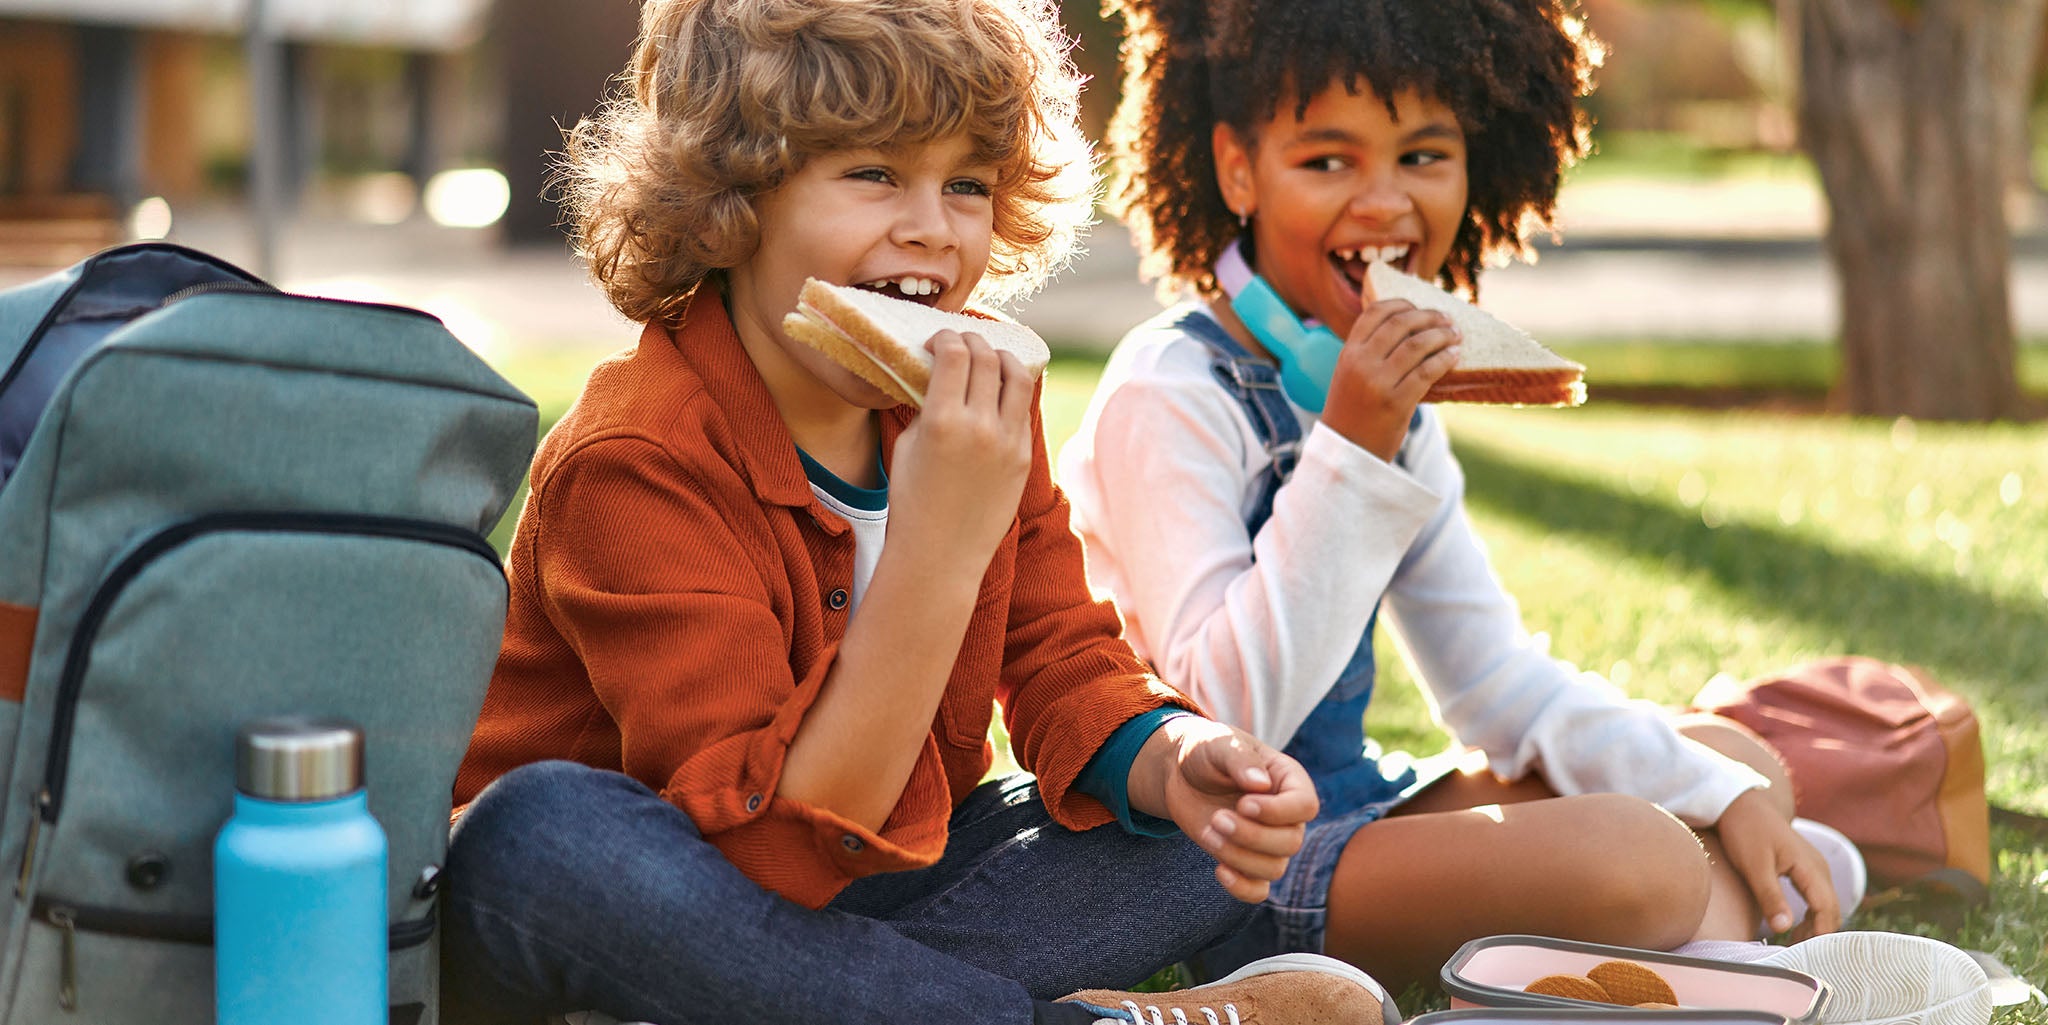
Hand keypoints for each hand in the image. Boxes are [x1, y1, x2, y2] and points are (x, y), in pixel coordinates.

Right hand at [887, 331, 1036, 571]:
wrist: (940, 554)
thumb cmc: (912, 500)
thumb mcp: (907, 445)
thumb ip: (927, 406)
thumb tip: (942, 377)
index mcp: (942, 420)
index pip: (954, 354)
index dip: (944, 337)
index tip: (936, 341)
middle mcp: (980, 426)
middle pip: (986, 357)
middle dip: (971, 340)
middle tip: (961, 342)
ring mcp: (1007, 441)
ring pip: (1016, 376)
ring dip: (1002, 357)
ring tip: (991, 357)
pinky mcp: (1023, 457)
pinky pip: (1022, 409)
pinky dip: (1011, 391)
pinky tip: (1000, 389)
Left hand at [1131, 717, 1319, 902]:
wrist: (1182, 773)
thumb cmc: (1206, 752)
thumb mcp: (1220, 744)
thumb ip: (1240, 759)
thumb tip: (1261, 784)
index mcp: (1289, 781)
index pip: (1305, 806)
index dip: (1278, 812)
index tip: (1243, 804)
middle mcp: (1286, 815)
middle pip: (1291, 842)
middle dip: (1252, 836)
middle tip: (1217, 818)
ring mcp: (1269, 841)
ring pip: (1274, 868)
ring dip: (1238, 857)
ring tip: (1208, 833)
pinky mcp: (1246, 862)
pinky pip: (1259, 890)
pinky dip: (1242, 888)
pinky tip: (1219, 870)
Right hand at [1319, 298, 1459, 461]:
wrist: (1347, 453)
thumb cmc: (1353, 413)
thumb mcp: (1349, 375)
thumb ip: (1370, 352)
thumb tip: (1410, 327)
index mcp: (1348, 353)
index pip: (1375, 312)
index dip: (1401, 303)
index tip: (1419, 307)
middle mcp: (1360, 363)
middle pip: (1401, 324)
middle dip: (1429, 317)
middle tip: (1447, 319)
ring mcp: (1378, 383)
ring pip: (1417, 345)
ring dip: (1442, 335)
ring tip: (1455, 335)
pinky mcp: (1396, 403)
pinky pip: (1427, 371)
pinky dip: (1444, 359)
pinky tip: (1454, 356)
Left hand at [1716, 789, 1839, 939]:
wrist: (1741, 803)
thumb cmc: (1745, 831)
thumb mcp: (1754, 866)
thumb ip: (1770, 897)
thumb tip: (1784, 929)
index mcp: (1811, 867)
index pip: (1827, 910)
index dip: (1820, 934)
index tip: (1803, 952)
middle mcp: (1819, 868)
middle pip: (1832, 911)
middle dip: (1819, 934)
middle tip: (1794, 952)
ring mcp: (1815, 867)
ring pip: (1826, 905)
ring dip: (1815, 926)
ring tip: (1792, 944)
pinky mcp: (1806, 868)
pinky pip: (1817, 898)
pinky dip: (1811, 915)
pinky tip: (1793, 927)